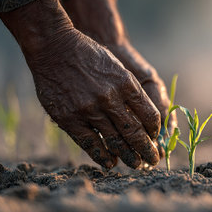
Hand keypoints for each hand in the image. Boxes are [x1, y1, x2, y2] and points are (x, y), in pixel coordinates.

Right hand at [0, 0, 160, 168]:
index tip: (155, 138)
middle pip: (135, 133)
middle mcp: (110, 98)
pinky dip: (102, 156)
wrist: (55, 47)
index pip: (150, 115)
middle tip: (154, 160)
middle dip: (147, 150)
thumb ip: (130, 91)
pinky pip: (91, 144)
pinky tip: (110, 162)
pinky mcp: (70, 118)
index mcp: (126, 84)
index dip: (155, 131)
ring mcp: (89, 109)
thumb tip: (143, 118)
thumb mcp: (117, 67)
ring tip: (136, 164)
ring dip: (129, 156)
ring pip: (115, 141)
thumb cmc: (89, 56)